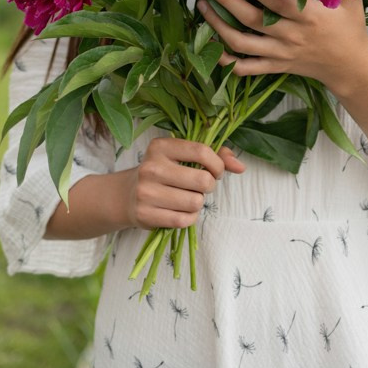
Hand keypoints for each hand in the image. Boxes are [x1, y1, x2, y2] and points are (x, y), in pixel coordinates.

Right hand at [123, 136, 244, 229]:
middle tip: (201, 187)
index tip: (216, 171)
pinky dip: (189, 218)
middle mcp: (151, 167)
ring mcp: (146, 192)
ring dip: (198, 204)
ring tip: (187, 198)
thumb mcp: (184, 157)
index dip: (217, 164)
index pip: (201, 152)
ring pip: (195, 202)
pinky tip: (181, 211)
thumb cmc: (164, 173)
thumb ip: (216, 156)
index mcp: (161, 147)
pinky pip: (184, 220)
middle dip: (209, 186)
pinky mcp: (145, 214)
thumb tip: (241, 167)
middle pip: (202, 180)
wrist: (127, 195)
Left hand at [197, 0, 367, 94]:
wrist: (351, 67)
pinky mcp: (275, 67)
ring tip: (203, 6)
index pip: (277, 3)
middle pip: (252, 20)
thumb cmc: (350, 27)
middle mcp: (291, 36)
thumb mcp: (350, 0)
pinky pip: (245, 68)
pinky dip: (225, 60)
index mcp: (309, 17)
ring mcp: (280, 54)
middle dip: (225, 1)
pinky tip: (210, 45)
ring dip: (217, 25)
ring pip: (241, 44)